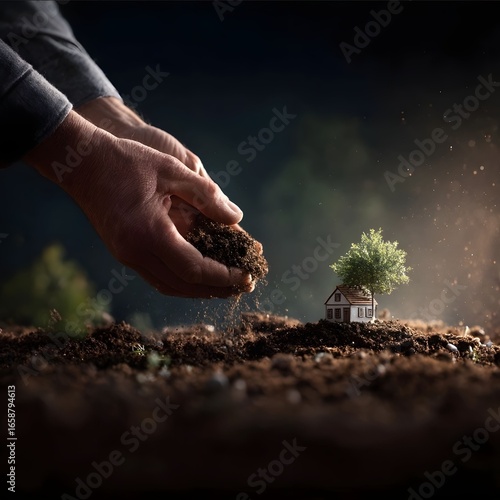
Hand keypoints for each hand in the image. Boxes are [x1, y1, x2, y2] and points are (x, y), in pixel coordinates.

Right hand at [25, 111, 253, 297]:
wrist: (81, 163)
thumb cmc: (127, 160)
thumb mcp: (172, 169)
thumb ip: (207, 194)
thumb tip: (236, 217)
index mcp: (151, 233)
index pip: (195, 268)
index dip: (223, 276)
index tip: (246, 277)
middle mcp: (136, 252)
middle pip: (184, 285)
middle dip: (216, 288)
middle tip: (243, 285)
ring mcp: (126, 256)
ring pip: (169, 286)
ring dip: (199, 289)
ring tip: (226, 286)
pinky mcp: (124, 253)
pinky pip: (157, 277)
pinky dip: (181, 282)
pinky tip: (197, 275)